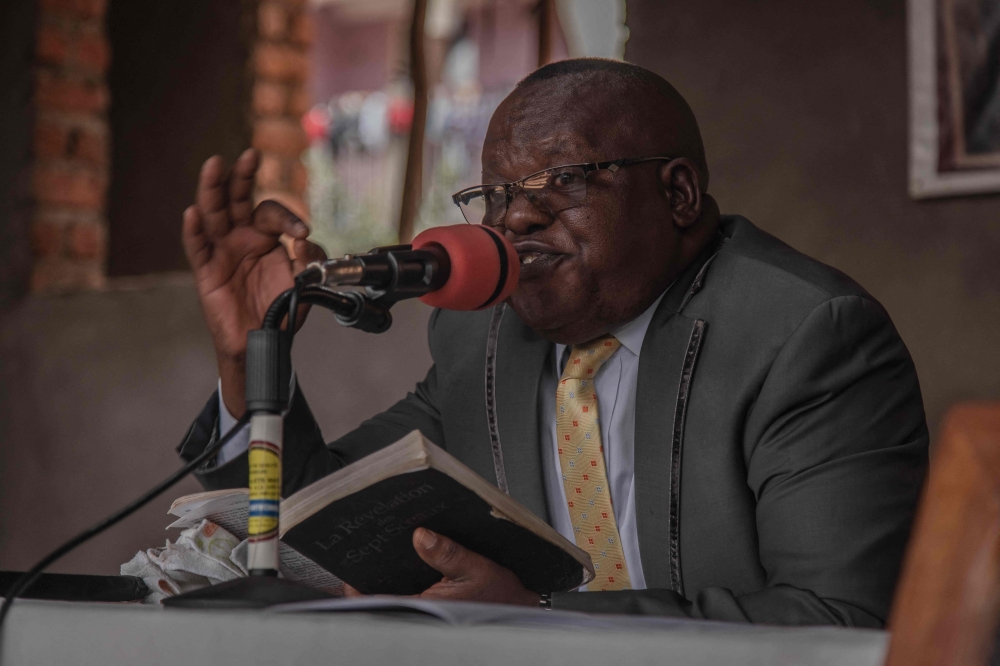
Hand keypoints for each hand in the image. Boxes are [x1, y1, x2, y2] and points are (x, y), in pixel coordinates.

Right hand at [181, 149, 325, 416]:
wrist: (264, 340)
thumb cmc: (281, 309)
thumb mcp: (305, 282)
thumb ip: (310, 259)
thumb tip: (303, 239)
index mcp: (266, 236)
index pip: (271, 212)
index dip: (287, 217)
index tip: (301, 232)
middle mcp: (242, 237)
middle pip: (237, 199)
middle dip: (243, 176)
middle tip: (251, 155)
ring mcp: (222, 250)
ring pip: (214, 214)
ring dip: (213, 189)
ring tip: (215, 166)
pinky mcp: (207, 270)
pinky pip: (198, 247)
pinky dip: (194, 230)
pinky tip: (194, 213)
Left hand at [343, 528, 540, 605]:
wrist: (523, 608)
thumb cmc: (503, 597)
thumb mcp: (477, 569)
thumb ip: (448, 553)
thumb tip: (421, 536)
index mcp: (428, 609)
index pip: (380, 603)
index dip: (360, 589)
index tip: (350, 571)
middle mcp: (423, 613)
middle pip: (385, 597)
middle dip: (376, 577)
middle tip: (367, 554)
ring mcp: (428, 611)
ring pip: (397, 595)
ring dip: (392, 578)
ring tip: (388, 553)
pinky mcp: (434, 608)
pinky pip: (412, 593)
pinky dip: (408, 579)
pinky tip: (411, 562)